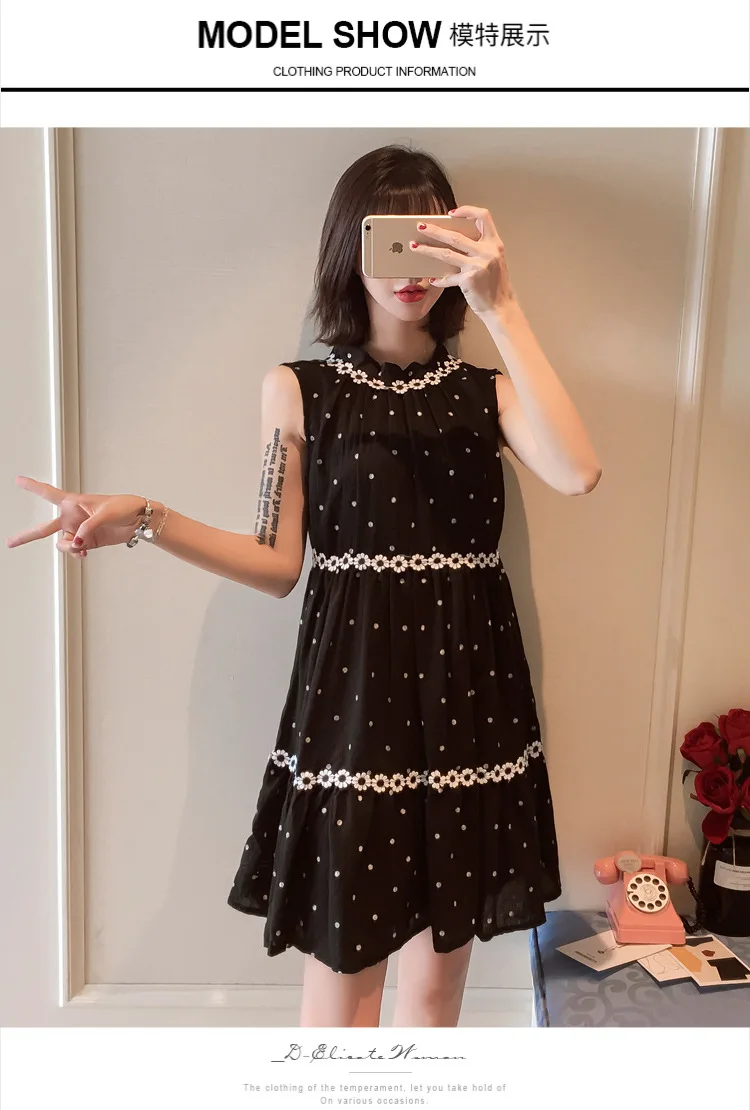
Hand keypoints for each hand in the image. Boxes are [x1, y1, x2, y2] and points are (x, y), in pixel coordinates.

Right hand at [7, 475, 146, 556]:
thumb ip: (88, 527)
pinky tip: (82, 553)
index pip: (48, 493)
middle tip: (10, 542)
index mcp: (73, 502)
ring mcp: (79, 530)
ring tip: (80, 548)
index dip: (33, 487)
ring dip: (68, 547)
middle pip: (45, 528)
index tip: (18, 480)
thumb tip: (77, 541)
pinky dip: (75, 553)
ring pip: (62, 543)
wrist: (139, 520)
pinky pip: (74, 550)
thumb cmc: (123, 507)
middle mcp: (72, 517)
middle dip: (27, 536)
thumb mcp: (105, 513)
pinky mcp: (88, 542)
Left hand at [408, 205, 515, 318]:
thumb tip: (452, 239)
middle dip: (434, 230)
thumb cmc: (495, 284)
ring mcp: (477, 266)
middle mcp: (487, 252)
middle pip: (455, 236)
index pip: (483, 216)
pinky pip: (448, 277)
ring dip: (427, 250)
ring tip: (414, 246)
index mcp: (494, 243)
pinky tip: (431, 279)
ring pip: (446, 253)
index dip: (467, 211)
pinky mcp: (469, 280)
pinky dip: (438, 279)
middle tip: (420, 226)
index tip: (451, 213)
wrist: (501, 307)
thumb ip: (479, 248)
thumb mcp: (493, 261)